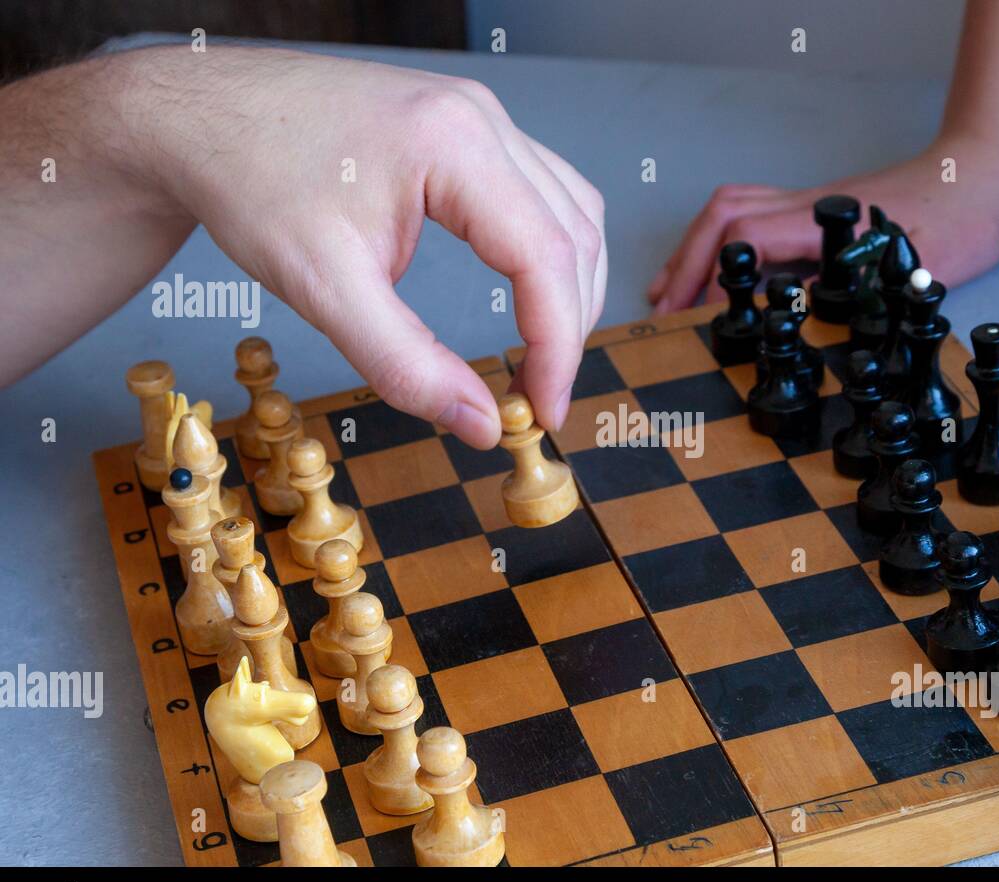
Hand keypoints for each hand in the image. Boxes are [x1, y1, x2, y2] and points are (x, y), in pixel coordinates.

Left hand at [1, 45, 604, 448]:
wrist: (201, 117)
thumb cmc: (252, 184)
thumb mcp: (325, 288)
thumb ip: (407, 365)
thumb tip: (481, 424)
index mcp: (455, 145)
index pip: (547, 257)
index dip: (557, 347)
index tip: (541, 413)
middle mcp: (482, 119)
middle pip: (573, 236)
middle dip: (567, 328)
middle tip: (537, 400)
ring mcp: (479, 117)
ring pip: (572, 212)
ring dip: (568, 292)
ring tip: (540, 358)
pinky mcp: (467, 129)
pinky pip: (544, 193)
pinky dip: (549, 255)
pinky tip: (529, 294)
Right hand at [646, 135, 998, 312]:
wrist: (981, 176)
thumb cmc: (960, 223)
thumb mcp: (918, 270)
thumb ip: (861, 291)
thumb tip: (802, 317)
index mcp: (828, 221)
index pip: (749, 238)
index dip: (717, 278)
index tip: (703, 318)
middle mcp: (807, 205)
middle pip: (722, 217)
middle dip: (685, 264)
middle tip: (663, 311)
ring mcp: (806, 203)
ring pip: (728, 210)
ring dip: (692, 250)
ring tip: (667, 294)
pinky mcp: (811, 210)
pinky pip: (746, 215)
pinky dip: (716, 243)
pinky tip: (709, 270)